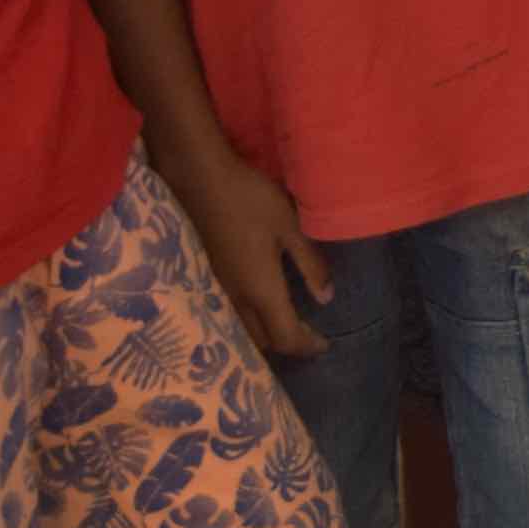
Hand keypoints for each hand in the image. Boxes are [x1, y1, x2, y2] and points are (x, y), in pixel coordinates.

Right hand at [164, 142, 329, 359]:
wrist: (201, 180)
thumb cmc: (251, 200)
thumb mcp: (290, 227)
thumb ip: (309, 264)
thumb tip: (327, 298)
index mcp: (261, 290)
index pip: (285, 337)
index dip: (307, 347)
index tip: (325, 344)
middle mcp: (238, 299)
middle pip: (264, 341)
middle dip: (289, 344)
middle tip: (310, 333)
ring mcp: (220, 289)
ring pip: (245, 329)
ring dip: (268, 333)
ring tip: (290, 321)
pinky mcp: (211, 276)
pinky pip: (234, 313)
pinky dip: (253, 319)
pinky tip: (264, 300)